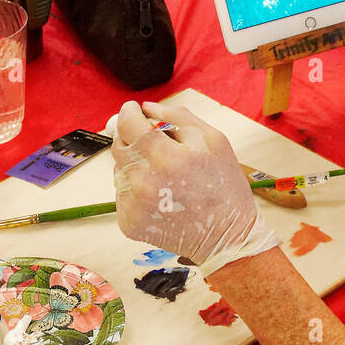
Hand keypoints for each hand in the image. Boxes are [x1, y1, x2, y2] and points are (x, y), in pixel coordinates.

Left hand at [110, 100, 279, 278]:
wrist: (226, 236)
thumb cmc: (224, 185)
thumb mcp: (214, 140)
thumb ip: (178, 118)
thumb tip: (146, 107)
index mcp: (167, 158)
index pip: (129, 125)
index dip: (129, 112)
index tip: (133, 109)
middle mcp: (144, 182)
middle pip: (119, 146)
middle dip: (133, 138)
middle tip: (154, 143)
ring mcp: (133, 205)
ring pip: (119, 170)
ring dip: (136, 165)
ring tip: (164, 176)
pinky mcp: (127, 222)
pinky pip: (122, 193)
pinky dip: (136, 188)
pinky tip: (160, 195)